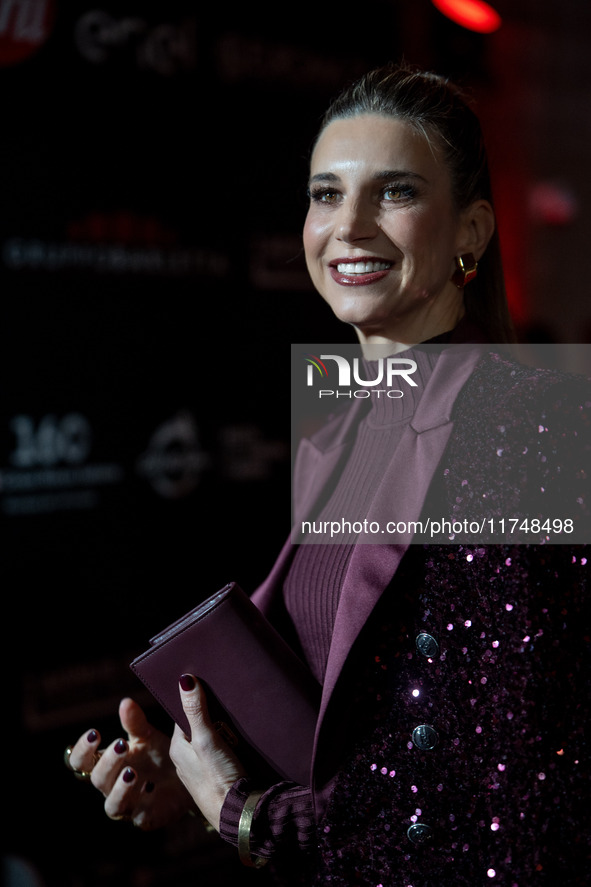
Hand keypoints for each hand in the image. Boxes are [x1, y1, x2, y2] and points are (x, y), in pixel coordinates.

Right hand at [67, 698, 193, 829]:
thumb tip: (126, 702)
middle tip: (122, 745)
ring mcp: (128, 805)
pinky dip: (143, 805)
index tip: (95, 733)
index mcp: (108, 765)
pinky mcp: (147, 817)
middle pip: (97, 779)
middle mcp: (112, 787)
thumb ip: (135, 723)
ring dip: (120, 788)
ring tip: (132, 772)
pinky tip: (150, 789)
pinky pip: (140, 817)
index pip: (81, 761)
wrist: (187, 776)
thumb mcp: (147, 736)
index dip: (82, 750)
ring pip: (113, 804)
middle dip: (108, 762)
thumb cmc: (158, 755)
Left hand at [169, 674, 246, 831]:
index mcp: (177, 749)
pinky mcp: (217, 779)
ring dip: (220, 730)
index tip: (207, 684)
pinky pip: (219, 755)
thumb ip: (195, 710)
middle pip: (197, 727)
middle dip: (210, 714)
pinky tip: (239, 740)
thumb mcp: (206, 739)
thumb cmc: (218, 778)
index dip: (194, 699)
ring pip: (209, 741)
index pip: (183, 715)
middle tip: (226, 698)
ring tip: (235, 716)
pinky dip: (227, 745)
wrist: (238, 815)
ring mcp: (201, 771)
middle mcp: (186, 760)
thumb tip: (185, 679)